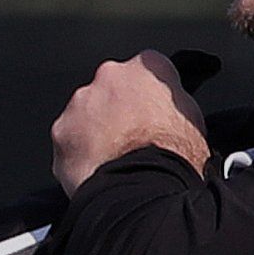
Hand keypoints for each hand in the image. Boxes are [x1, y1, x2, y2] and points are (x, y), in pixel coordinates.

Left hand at [53, 50, 209, 194]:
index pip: (147, 70)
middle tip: (131, 138)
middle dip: (117, 109)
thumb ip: (172, 102)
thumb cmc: (173, 156)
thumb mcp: (193, 120)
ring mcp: (80, 102)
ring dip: (95, 130)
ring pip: (85, 112)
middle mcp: (109, 76)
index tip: (150, 111)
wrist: (143, 186)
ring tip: (113, 158)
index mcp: (147, 67)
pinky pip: (68, 138)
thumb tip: (165, 109)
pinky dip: (77, 151)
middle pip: (110, 88)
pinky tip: (95, 169)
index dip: (148, 94)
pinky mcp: (60, 130)